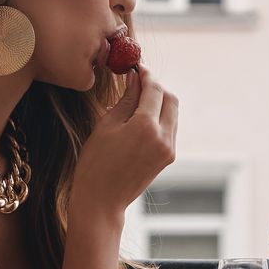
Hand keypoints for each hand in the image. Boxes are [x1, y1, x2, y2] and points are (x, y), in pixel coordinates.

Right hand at [76, 64, 178, 217]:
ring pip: (173, 114)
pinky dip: (159, 118)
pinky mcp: (168, 158)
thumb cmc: (95, 163)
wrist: (102, 201)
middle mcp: (164, 137)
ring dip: (159, 103)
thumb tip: (134, 77)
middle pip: (171, 99)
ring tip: (137, 100)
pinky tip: (140, 119)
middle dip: (157, 87)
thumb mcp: (107, 125)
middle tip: (138, 82)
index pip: (154, 89)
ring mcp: (169, 149)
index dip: (146, 75)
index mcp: (146, 126)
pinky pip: (170, 129)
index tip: (136, 67)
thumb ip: (125, 99)